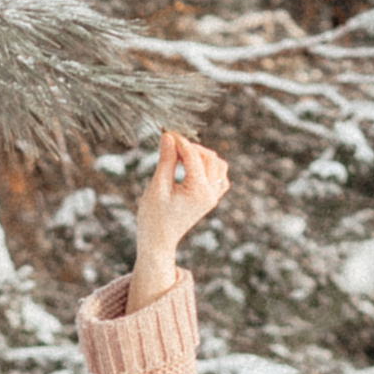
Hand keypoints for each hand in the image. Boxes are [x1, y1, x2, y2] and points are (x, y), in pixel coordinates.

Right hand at [128, 129, 227, 308]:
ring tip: (180, 156)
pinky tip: (192, 167)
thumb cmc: (153, 216)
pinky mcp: (211, 199)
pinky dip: (210, 167)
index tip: (166, 132)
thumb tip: (168, 136)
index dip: (180, 141)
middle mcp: (211, 194)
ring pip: (219, 165)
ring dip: (202, 156)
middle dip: (191, 147)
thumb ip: (166, 160)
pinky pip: (220, 177)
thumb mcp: (157, 186)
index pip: (193, 156)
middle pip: (210, 158)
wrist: (158, 240)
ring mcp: (213, 197)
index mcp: (198, 191)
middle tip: (171, 144)